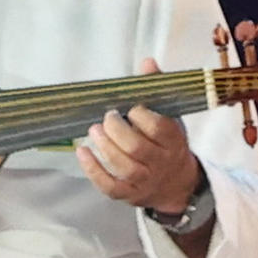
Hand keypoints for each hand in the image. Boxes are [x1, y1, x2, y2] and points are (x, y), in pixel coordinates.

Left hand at [77, 99, 205, 221]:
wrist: (176, 185)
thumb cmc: (167, 144)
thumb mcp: (169, 116)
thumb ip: (156, 89)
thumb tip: (147, 63)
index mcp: (173, 141)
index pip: (158, 128)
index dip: (140, 115)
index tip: (131, 108)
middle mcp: (161, 163)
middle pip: (136, 147)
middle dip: (116, 129)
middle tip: (108, 117)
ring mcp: (145, 181)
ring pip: (123, 167)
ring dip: (104, 146)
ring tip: (94, 129)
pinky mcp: (129, 194)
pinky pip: (109, 186)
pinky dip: (92, 170)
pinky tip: (82, 152)